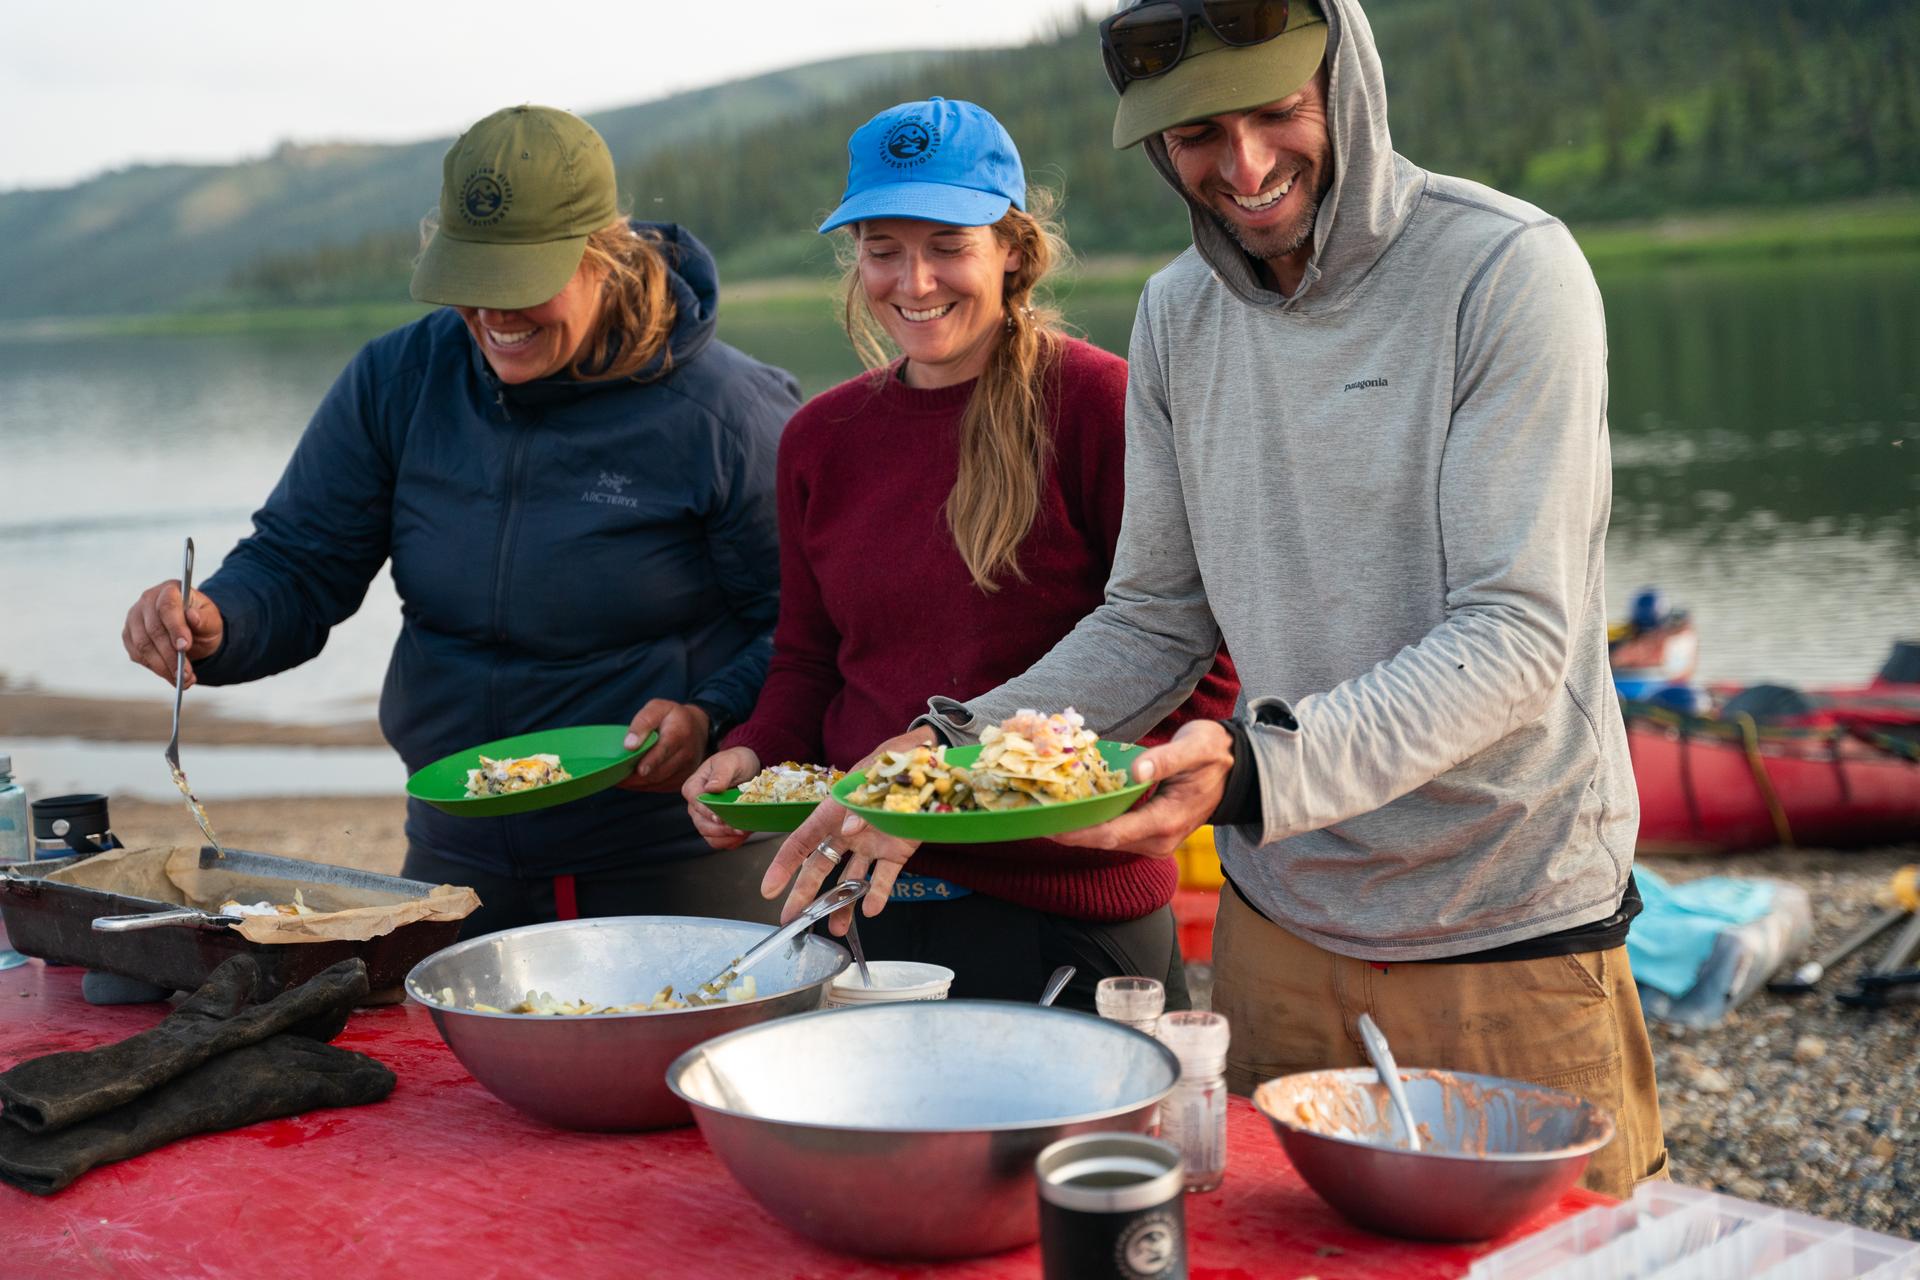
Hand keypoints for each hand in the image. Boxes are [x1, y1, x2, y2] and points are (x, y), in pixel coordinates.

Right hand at [122, 579, 224, 687]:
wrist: (193, 630)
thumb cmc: (203, 621)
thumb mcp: (212, 619)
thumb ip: (205, 618)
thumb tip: (193, 617)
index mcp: (170, 590)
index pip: (167, 607)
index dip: (175, 628)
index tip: (185, 647)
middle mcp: (147, 601)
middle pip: (154, 630)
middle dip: (171, 655)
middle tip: (185, 673)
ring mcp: (134, 618)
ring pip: (143, 646)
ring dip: (163, 666)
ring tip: (182, 679)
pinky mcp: (129, 636)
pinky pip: (138, 655)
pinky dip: (155, 669)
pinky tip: (171, 677)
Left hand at [616, 699, 711, 792]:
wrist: (698, 729)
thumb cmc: (673, 717)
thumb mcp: (658, 708)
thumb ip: (643, 722)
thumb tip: (629, 745)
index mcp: (680, 733)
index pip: (665, 750)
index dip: (651, 761)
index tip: (639, 770)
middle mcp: (687, 754)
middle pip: (659, 771)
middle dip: (636, 776)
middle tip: (614, 776)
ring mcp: (686, 770)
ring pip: (658, 782)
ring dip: (637, 783)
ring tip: (618, 778)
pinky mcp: (682, 780)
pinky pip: (660, 788)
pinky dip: (643, 786)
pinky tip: (630, 781)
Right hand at [681, 747, 761, 848]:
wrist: (748, 769)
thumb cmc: (736, 762)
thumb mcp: (730, 761)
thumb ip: (721, 774)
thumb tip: (711, 788)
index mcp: (693, 788)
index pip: (697, 805)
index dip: (710, 814)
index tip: (723, 818)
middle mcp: (695, 806)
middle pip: (702, 825)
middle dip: (722, 829)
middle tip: (741, 828)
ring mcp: (705, 819)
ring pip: (710, 836)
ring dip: (728, 838)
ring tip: (745, 831)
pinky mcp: (716, 827)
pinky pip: (720, 841)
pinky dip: (731, 841)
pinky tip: (743, 835)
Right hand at [761, 727, 933, 933]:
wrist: (932, 762)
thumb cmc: (895, 758)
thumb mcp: (875, 770)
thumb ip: (860, 799)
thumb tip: (849, 828)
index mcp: (834, 811)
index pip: (802, 841)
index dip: (783, 865)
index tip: (768, 889)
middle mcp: (848, 832)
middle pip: (820, 867)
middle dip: (804, 894)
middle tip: (793, 920)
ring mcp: (871, 844)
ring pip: (849, 880)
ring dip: (841, 904)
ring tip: (835, 928)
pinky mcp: (896, 851)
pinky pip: (883, 877)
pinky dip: (877, 894)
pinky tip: (871, 909)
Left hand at [1053, 720, 1234, 856]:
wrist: (1237, 771)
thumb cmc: (1215, 753)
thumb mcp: (1196, 747)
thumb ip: (1165, 759)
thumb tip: (1136, 771)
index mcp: (1167, 820)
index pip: (1111, 833)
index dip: (1077, 831)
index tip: (1046, 823)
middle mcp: (1159, 840)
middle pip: (1103, 842)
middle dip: (1067, 831)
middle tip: (1032, 814)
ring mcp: (1155, 841)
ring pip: (1106, 841)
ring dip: (1076, 828)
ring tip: (1042, 811)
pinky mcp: (1150, 836)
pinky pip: (1114, 833)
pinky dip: (1091, 823)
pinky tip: (1068, 809)